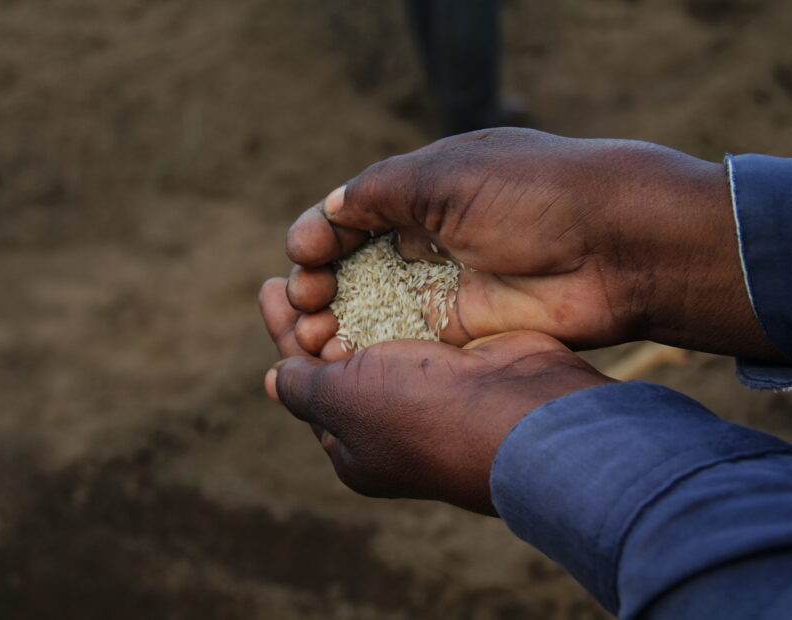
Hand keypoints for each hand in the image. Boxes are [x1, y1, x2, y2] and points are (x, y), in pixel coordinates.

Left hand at [259, 278, 612, 514]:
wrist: (521, 411)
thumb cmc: (419, 412)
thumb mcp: (342, 400)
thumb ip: (304, 385)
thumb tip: (271, 379)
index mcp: (355, 444)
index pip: (305, 381)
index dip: (285, 332)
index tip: (271, 288)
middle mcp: (390, 419)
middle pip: (340, 356)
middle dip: (316, 313)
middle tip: (294, 272)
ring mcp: (430, 387)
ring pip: (378, 334)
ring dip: (353, 299)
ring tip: (329, 257)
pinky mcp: (461, 356)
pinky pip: (415, 320)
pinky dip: (394, 293)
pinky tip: (379, 259)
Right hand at [285, 128, 783, 360]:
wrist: (615, 246)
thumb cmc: (530, 195)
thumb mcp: (445, 176)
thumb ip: (378, 192)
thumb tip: (326, 212)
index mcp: (423, 191)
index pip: (351, 215)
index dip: (319, 237)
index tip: (302, 258)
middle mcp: (430, 237)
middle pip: (353, 264)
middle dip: (319, 285)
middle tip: (304, 306)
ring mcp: (446, 284)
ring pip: (372, 305)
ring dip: (335, 320)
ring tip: (311, 337)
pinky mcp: (463, 327)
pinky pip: (404, 339)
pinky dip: (370, 349)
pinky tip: (342, 360)